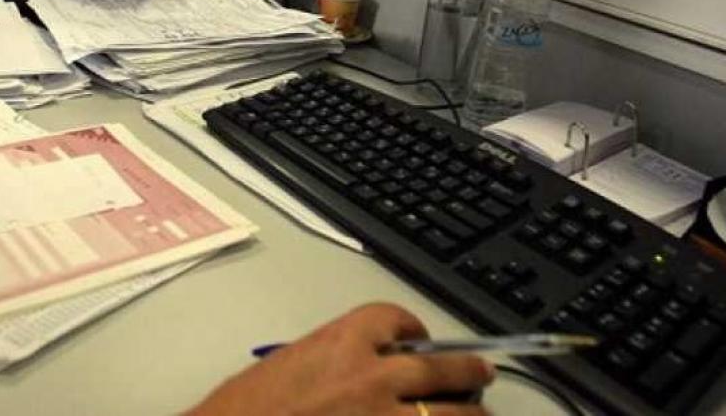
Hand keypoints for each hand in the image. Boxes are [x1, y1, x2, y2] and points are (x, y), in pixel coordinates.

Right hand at [186, 304, 494, 415]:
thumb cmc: (245, 411)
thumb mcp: (290, 366)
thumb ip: (335, 362)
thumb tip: (369, 372)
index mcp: (343, 343)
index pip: (397, 320)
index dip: (415, 330)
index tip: (419, 339)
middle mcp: (372, 377)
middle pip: (442, 368)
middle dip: (468, 371)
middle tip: (480, 374)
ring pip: (453, 415)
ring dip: (470, 415)